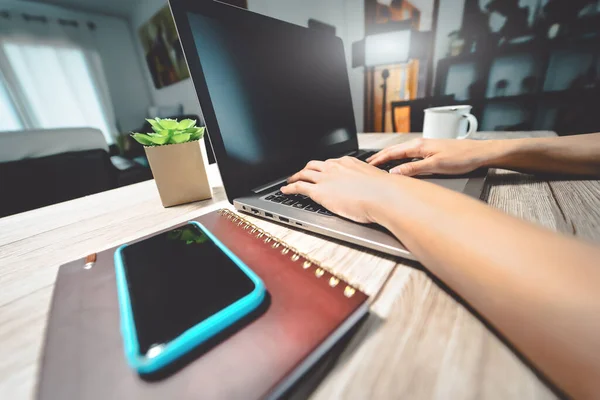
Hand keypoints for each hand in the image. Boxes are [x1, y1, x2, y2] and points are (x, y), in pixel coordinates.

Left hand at [280, 156, 396, 223]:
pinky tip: (285, 190)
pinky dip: (290, 187)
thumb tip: (373, 190)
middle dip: (306, 168)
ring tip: (290, 181)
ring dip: (295, 176)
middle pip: (315, 165)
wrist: (383, 196)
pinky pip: (299, 187)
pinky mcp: (319, 191)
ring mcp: (326, 178)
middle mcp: (335, 167)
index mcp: (349, 163)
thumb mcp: (377, 182)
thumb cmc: (385, 193)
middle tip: (302, 173)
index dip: (324, 167)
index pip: (331, 163)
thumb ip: (369, 183)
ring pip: (304, 173)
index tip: (323, 170)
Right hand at [366, 138, 492, 175]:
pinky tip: (400, 163)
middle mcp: (420, 144)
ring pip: (401, 152)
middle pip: (394, 150)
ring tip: (380, 164)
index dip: (379, 159)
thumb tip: (395, 172)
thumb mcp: (435, 166)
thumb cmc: (462, 158)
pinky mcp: (431, 151)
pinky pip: (409, 154)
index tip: (368, 166)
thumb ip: (413, 169)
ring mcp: (426, 147)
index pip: (392, 152)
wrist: (480, 153)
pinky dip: (399, 159)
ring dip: (389, 158)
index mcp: (418, 146)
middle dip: (380, 157)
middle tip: (368, 164)